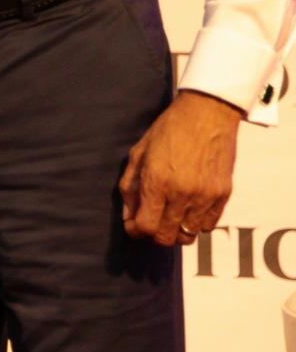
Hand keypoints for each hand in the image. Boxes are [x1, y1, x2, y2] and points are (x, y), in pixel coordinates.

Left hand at [119, 89, 241, 245]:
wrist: (207, 114)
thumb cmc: (168, 130)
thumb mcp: (138, 154)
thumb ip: (130, 187)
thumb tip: (129, 216)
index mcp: (158, 183)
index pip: (146, 227)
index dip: (135, 230)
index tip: (133, 225)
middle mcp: (183, 194)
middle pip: (166, 237)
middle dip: (153, 234)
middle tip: (149, 221)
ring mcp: (206, 196)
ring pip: (189, 235)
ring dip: (175, 230)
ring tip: (169, 215)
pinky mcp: (223, 194)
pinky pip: (208, 225)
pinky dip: (196, 224)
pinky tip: (188, 210)